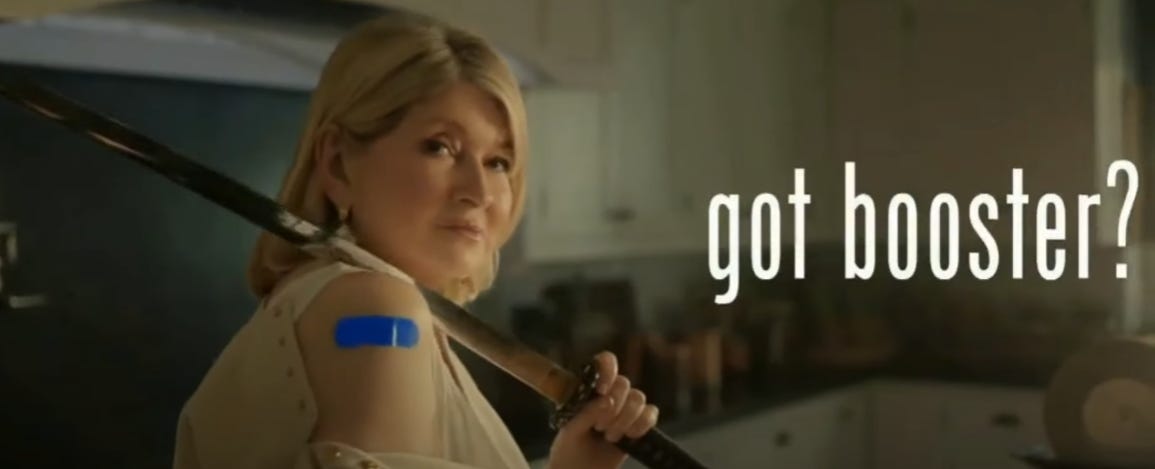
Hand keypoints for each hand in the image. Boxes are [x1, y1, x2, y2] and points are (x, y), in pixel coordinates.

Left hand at [547, 351, 659, 468]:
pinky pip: (651, 413)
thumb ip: (586, 413)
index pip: (605, 362)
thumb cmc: (568, 449)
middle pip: (624, 383)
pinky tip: (628, 437)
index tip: (602, 391)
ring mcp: (626, 408)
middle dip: (614, 408)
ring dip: (625, 419)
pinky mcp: (639, 424)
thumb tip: (607, 400)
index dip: (608, 370)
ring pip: (639, 398)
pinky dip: (642, 425)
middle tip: (599, 427)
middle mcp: (609, 393)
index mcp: (589, 388)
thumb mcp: (570, 429)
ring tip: (610, 436)